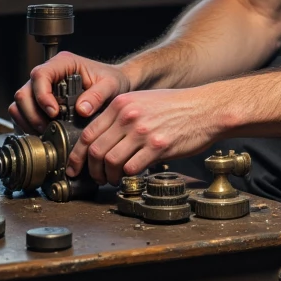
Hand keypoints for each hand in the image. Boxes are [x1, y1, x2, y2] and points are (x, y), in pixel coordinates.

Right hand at [9, 51, 130, 131]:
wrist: (115, 84)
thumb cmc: (112, 80)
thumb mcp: (111, 85)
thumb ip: (98, 95)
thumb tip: (81, 109)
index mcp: (63, 63)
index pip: (40, 75)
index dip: (42, 96)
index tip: (54, 113)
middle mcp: (49, 73)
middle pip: (25, 92)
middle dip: (33, 114)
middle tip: (49, 128)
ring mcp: (42, 87)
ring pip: (20, 104)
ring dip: (29, 120)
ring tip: (46, 131)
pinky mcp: (41, 100)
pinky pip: (24, 112)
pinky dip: (29, 124)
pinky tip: (43, 132)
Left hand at [66, 86, 225, 184]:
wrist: (206, 109)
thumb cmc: (176, 106)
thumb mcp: (142, 100)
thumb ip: (121, 115)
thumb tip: (101, 138)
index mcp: (121, 104)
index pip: (88, 133)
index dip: (77, 155)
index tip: (75, 167)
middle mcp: (128, 117)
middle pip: (96, 150)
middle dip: (91, 170)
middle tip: (95, 178)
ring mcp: (143, 132)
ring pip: (111, 162)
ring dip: (109, 176)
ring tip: (113, 179)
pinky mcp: (158, 147)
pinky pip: (132, 168)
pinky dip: (127, 175)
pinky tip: (131, 175)